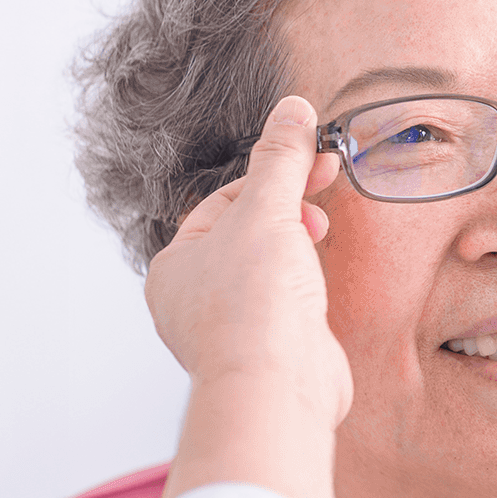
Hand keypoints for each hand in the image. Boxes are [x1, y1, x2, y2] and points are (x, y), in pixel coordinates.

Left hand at [145, 96, 352, 497]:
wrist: (278, 389)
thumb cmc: (254, 307)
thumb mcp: (268, 212)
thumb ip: (281, 159)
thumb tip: (292, 108)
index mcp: (174, 267)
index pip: (223, 202)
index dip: (272, 177)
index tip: (314, 160)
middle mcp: (194, 302)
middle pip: (246, 235)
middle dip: (288, 211)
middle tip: (322, 193)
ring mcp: (231, 331)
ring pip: (268, 272)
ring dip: (297, 249)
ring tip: (319, 238)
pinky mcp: (269, 354)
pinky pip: (286, 307)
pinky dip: (305, 288)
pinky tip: (320, 286)